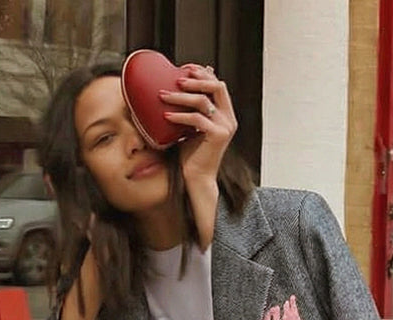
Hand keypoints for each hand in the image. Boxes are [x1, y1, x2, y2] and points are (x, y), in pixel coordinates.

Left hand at [160, 64, 236, 246]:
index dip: (203, 73)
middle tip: (176, 79)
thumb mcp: (191, 127)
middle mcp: (228, 118)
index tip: (185, 68)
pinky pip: (197, 119)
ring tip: (163, 96)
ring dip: (181, 96)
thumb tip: (178, 90)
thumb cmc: (191, 155)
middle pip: (216, 86)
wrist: (197, 178)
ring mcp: (225, 127)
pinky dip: (180, 116)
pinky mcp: (218, 136)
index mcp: (225, 114)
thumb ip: (190, 110)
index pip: (218, 84)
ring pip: (203, 101)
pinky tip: (166, 116)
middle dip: (195, 79)